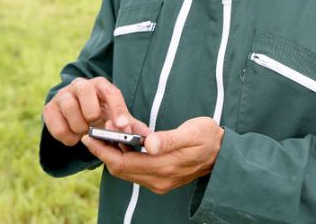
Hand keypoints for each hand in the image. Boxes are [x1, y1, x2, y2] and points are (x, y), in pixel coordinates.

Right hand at [43, 76, 134, 145]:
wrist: (76, 116)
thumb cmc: (102, 115)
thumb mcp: (117, 119)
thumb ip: (132, 127)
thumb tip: (150, 139)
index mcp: (101, 85)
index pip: (111, 92)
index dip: (118, 109)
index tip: (122, 125)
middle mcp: (81, 85)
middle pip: (85, 90)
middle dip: (92, 113)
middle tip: (94, 127)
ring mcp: (63, 95)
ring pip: (69, 106)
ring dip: (78, 125)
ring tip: (84, 133)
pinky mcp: (49, 108)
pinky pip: (55, 122)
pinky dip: (65, 135)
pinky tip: (73, 138)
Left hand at [81, 117, 224, 194]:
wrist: (225, 154)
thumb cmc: (209, 138)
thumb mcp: (192, 132)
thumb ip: (169, 139)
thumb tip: (149, 143)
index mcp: (164, 167)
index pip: (123, 163)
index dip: (104, 150)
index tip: (91, 137)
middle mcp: (159, 180)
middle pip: (120, 169)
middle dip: (105, 151)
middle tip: (96, 132)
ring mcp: (160, 182)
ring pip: (126, 171)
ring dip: (114, 154)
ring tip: (108, 134)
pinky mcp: (161, 180)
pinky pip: (135, 171)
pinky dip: (125, 157)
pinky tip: (124, 143)